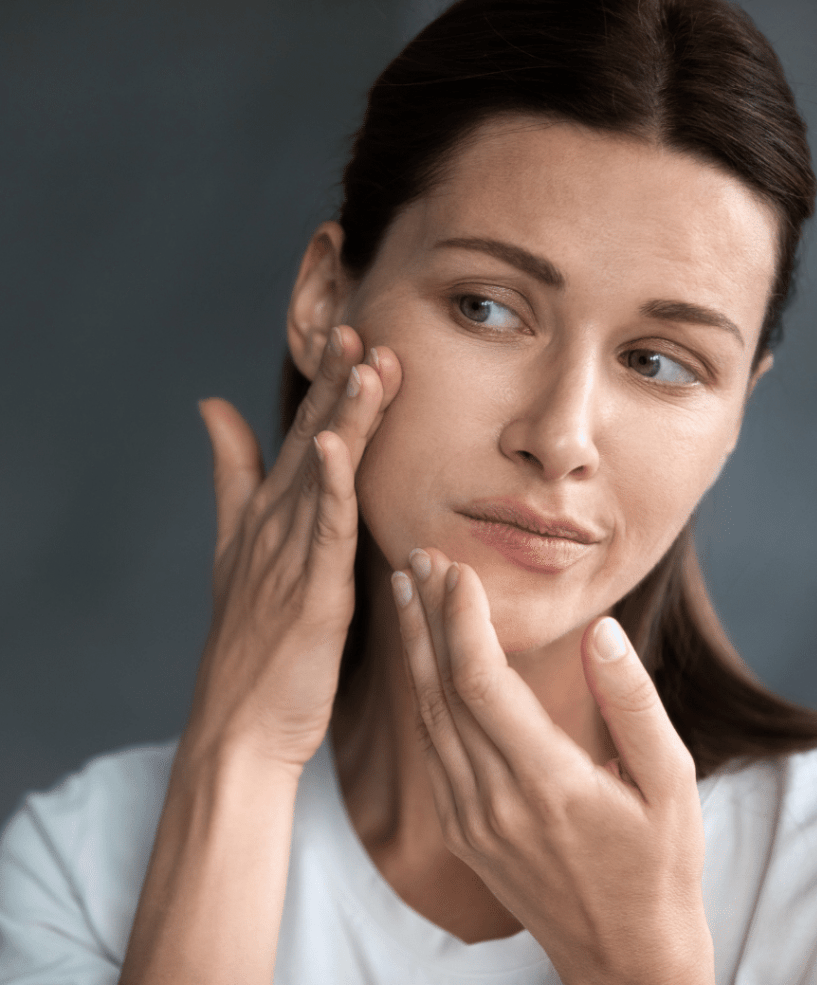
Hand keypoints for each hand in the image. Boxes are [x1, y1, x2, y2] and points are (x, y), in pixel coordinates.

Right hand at [186, 327, 400, 773]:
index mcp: (269, 517)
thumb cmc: (250, 645)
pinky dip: (330, 486)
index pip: (303, 437)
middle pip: (312, 443)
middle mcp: (276, 527)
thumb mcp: (235, 550)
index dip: (327, 387)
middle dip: (337, 385)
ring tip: (365, 363)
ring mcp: (290, 558)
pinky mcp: (310, 593)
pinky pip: (324, 531)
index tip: (353, 336)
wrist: (239, 727)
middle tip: (360, 328)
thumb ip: (231, 477)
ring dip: (344, 418)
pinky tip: (334, 445)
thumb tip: (212, 407)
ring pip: (324, 475)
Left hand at [391, 549, 713, 984]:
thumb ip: (633, 703)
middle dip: (426, 617)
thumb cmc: (660, 868)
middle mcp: (495, 802)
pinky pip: (432, 750)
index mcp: (547, 783)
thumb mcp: (672, 783)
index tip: (457, 568)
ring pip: (427, 718)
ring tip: (406, 593)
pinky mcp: (464, 832)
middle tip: (418, 557)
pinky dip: (421, 694)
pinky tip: (420, 661)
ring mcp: (471, 821)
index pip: (481, 682)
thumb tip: (600, 632)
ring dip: (413, 650)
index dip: (460, 619)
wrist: (624, 961)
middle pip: (441, 691)